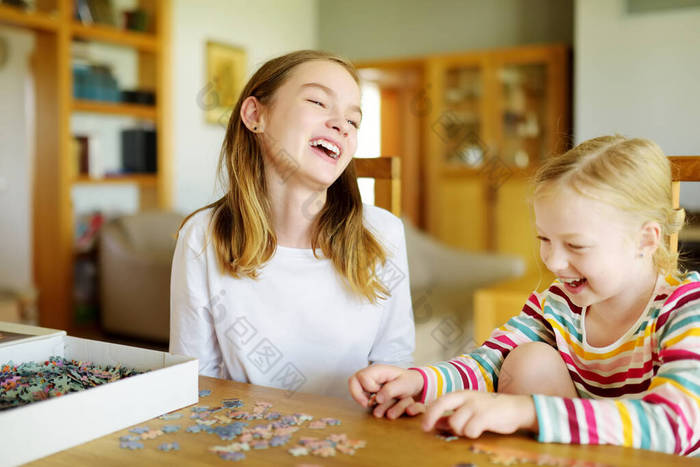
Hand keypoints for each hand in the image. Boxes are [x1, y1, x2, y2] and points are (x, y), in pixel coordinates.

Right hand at [348, 364, 424, 418]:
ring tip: (371, 405)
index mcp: (378, 370)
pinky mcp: (369, 389)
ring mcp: (369, 381)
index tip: (378, 393)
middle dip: (357, 395)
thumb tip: (377, 399)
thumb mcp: (404, 385)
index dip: (369, 388)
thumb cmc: (409, 381)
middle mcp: (371, 374)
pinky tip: (373, 404)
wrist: (413, 384)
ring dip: (361, 399)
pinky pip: (360, 394)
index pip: (363, 377)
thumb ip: (390, 390)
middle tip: (366, 404)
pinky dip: (364, 401)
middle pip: (353, 381)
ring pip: (354, 388)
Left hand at [422, 390, 537, 437]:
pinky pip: (470, 430)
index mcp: (461, 395)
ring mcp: (476, 405)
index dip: (428, 413)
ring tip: (470, 429)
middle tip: (427, 428)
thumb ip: (453, 416)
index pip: (439, 401)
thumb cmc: (491, 411)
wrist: (516, 408)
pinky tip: (479, 430)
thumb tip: (435, 423)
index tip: (423, 426)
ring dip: (460, 430)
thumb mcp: (470, 410)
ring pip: (456, 423)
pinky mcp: (486, 415)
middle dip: (431, 417)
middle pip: (442, 404)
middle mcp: (467, 397)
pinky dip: (472, 434)